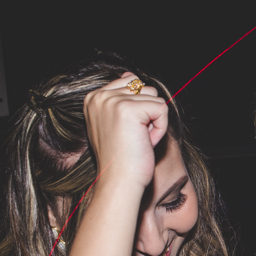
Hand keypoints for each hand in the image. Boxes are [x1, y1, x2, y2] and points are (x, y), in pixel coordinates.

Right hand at [82, 72, 168, 188]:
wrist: (119, 180)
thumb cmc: (120, 157)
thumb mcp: (114, 122)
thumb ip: (121, 98)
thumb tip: (130, 75)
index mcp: (93, 97)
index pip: (131, 82)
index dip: (139, 108)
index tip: (127, 131)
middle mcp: (100, 96)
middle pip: (145, 88)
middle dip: (148, 114)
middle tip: (135, 137)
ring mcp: (113, 101)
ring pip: (155, 98)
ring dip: (155, 121)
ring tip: (139, 140)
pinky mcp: (130, 110)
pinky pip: (162, 109)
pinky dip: (160, 128)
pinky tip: (146, 142)